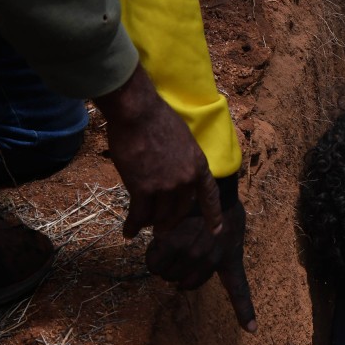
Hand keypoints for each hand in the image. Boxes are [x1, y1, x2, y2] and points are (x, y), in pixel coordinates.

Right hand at [95, 63, 221, 238]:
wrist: (137, 112)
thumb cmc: (156, 118)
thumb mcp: (182, 139)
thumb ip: (181, 159)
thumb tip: (172, 170)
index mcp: (198, 165)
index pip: (209, 195)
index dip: (212, 215)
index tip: (216, 231)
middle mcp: (186, 180)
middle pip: (179, 210)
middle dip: (169, 222)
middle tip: (161, 230)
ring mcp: (166, 186)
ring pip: (158, 214)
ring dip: (150, 223)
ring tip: (142, 227)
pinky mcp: (143, 189)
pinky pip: (139, 214)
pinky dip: (133, 226)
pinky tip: (128, 233)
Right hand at [145, 199, 256, 331]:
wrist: (210, 182)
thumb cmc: (220, 201)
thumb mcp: (230, 226)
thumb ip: (222, 244)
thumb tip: (204, 252)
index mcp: (230, 259)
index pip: (240, 292)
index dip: (245, 312)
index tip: (252, 330)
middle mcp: (212, 262)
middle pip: (183, 284)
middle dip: (175, 272)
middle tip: (177, 251)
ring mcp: (193, 254)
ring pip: (166, 274)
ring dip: (162, 262)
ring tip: (167, 242)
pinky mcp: (173, 244)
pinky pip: (153, 263)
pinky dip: (151, 256)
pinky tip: (155, 242)